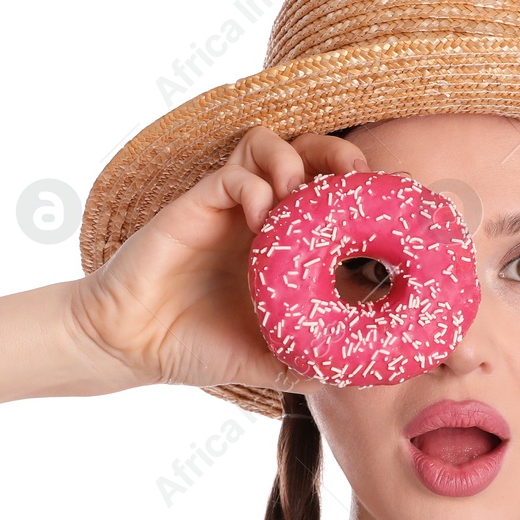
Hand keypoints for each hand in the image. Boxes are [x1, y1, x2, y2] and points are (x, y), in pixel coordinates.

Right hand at [67, 125, 368, 396]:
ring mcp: (227, 208)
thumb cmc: (194, 348)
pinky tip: (263, 217)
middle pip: (307, 154)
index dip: (361, 194)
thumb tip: (356, 375)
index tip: (389, 209)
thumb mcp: (266, 361)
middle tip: (358, 180)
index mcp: (281, 245)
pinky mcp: (195, 204)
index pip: (329, 198)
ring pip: (267, 144)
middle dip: (339, 156)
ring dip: (295, 158)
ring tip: (305, 192)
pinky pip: (232, 174)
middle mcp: (258, 217)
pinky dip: (255, 185)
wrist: (130, 346)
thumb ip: (307, 363)